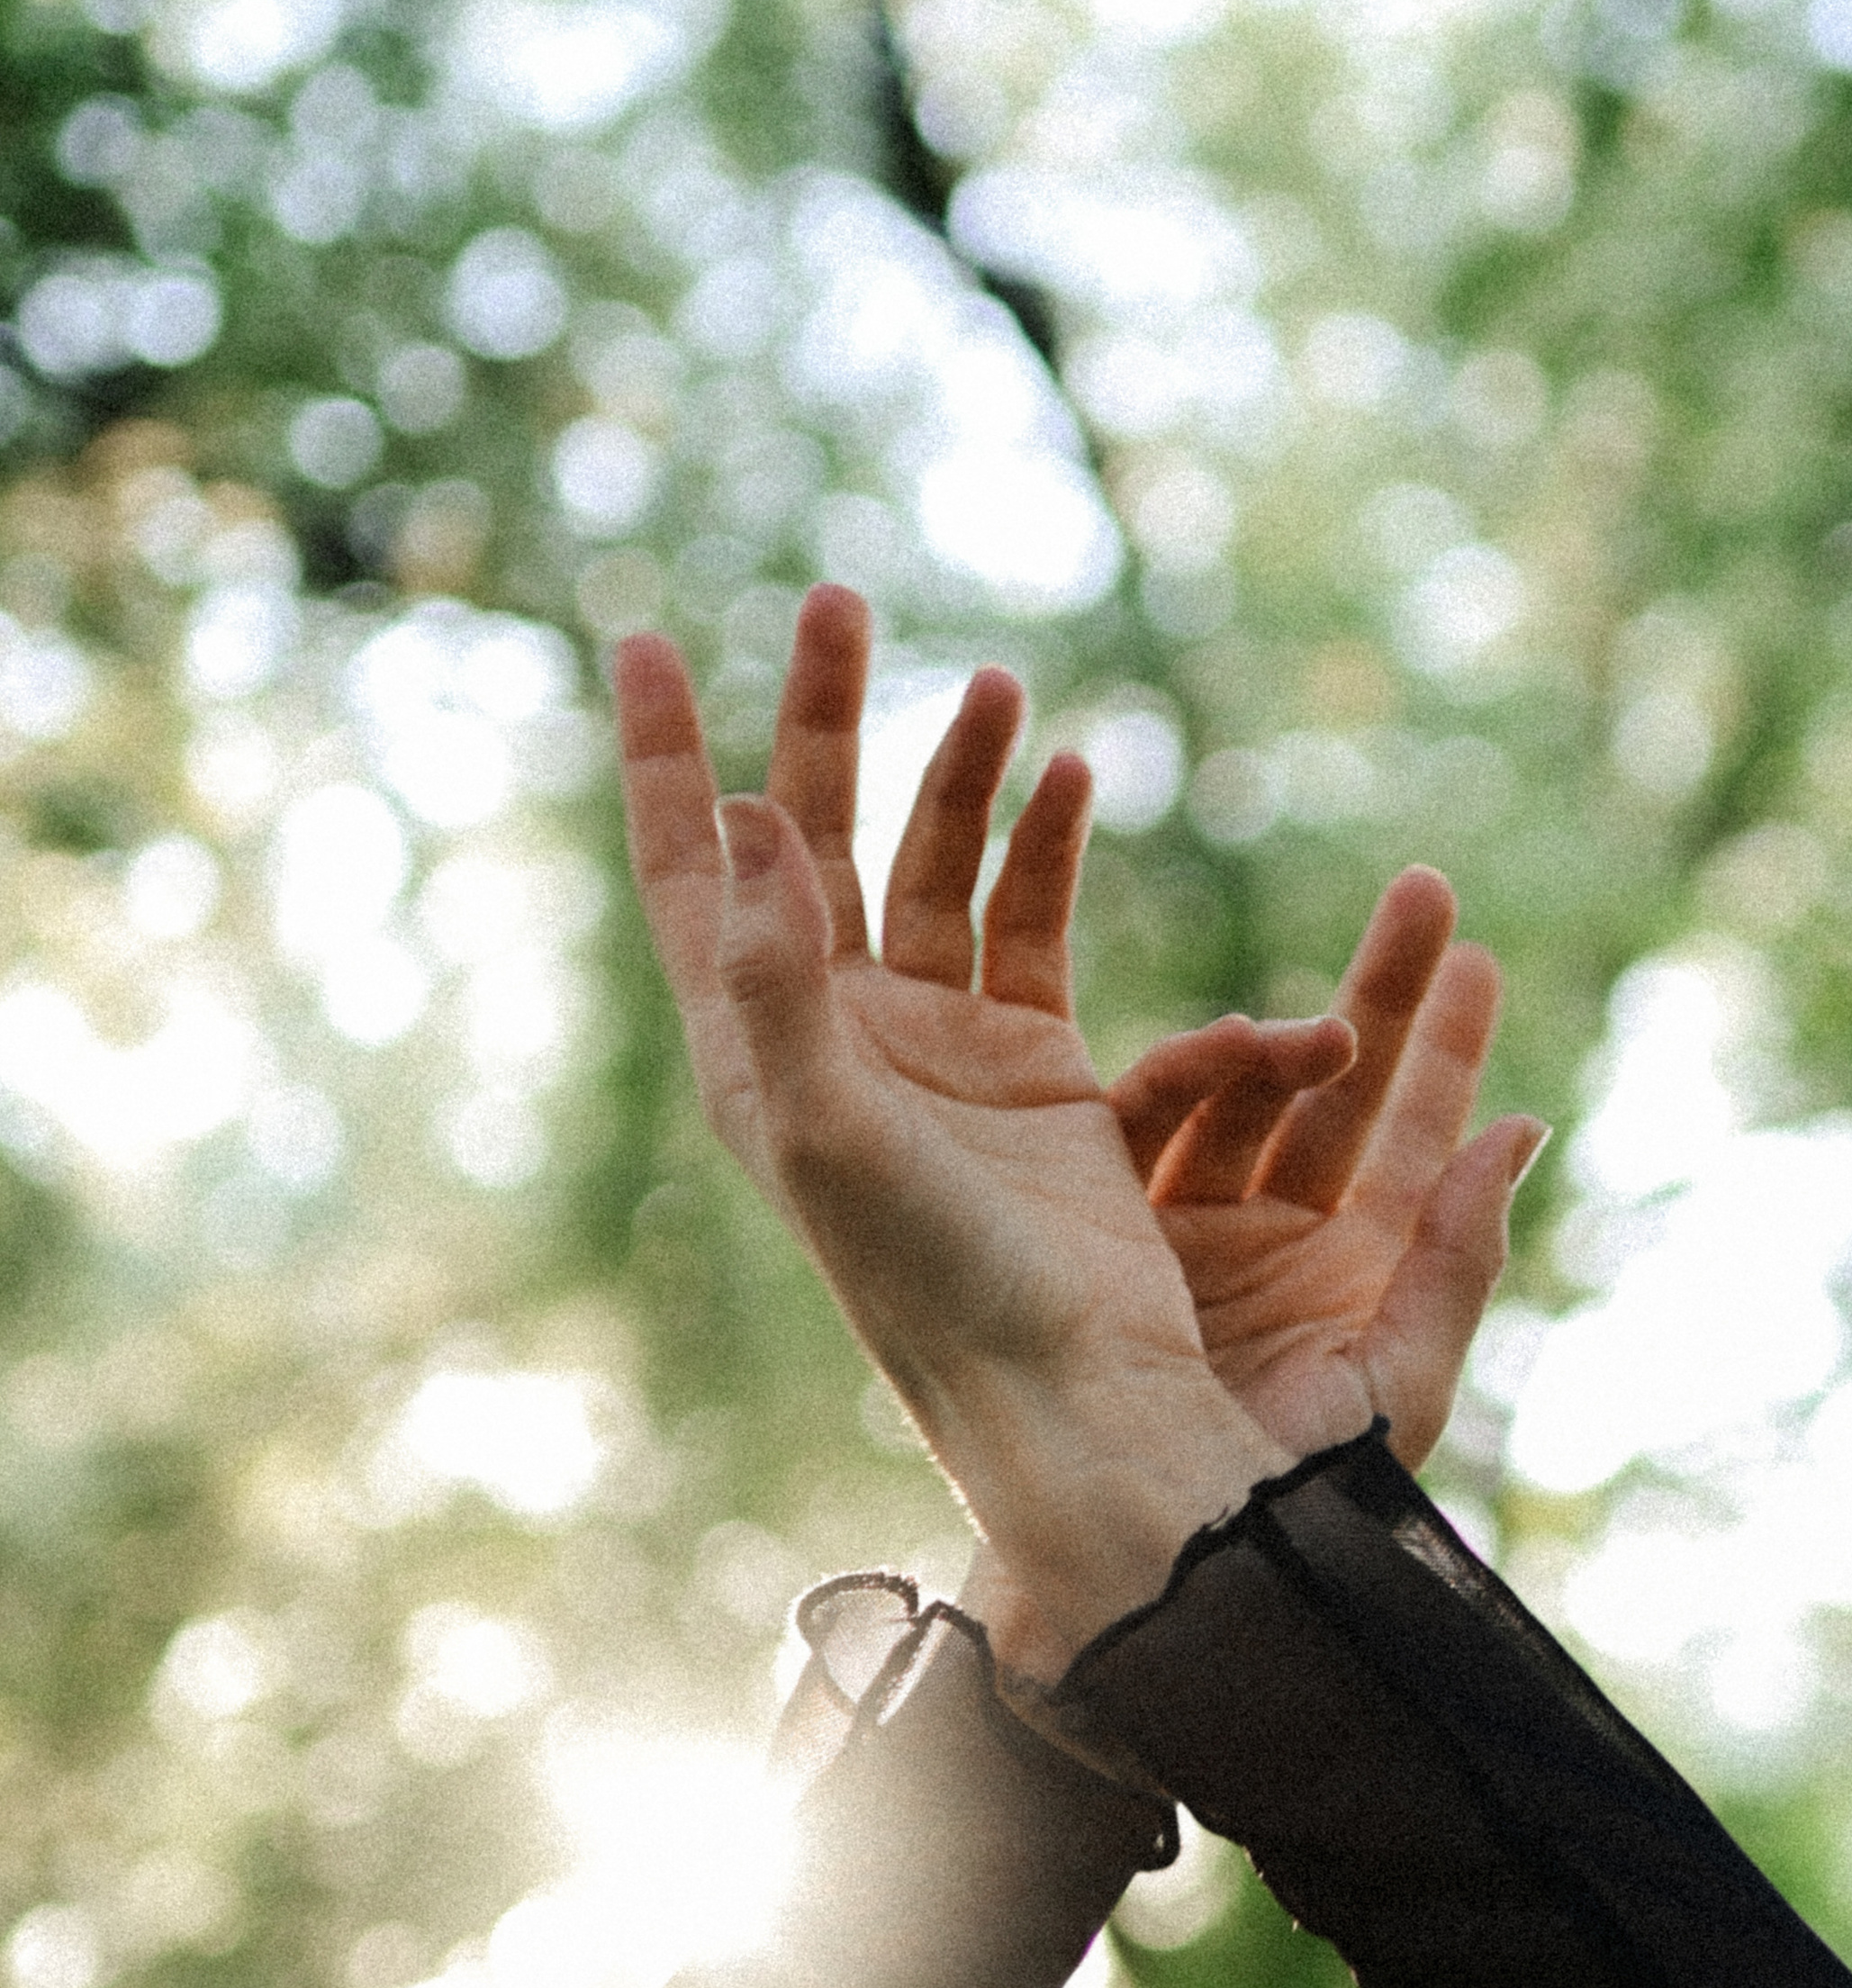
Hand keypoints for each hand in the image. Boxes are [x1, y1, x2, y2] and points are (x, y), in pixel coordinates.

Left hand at [615, 588, 1302, 1655]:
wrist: (1071, 1387)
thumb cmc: (928, 1282)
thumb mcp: (826, 1128)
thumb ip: (776, 973)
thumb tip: (737, 814)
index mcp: (754, 1050)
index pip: (688, 870)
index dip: (660, 757)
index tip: (644, 640)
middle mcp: (833, 1034)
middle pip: (805, 835)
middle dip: (818, 718)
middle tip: (837, 600)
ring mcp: (934, 1046)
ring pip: (927, 863)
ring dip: (953, 770)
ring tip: (996, 683)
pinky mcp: (1032, 1064)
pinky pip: (1027, 920)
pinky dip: (1042, 844)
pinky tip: (1068, 774)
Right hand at [1111, 871, 1544, 1473]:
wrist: (1151, 1561)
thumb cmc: (1287, 1501)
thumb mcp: (1395, 1385)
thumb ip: (1458, 1260)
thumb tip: (1521, 1131)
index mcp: (1360, 1272)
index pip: (1419, 1136)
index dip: (1448, 1045)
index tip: (1476, 956)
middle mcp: (1283, 1235)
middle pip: (1343, 1089)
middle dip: (1384, 991)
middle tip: (1426, 891)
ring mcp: (1198, 1226)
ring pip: (1249, 1095)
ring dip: (1286, 1034)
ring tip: (1330, 1022)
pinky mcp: (1116, 1231)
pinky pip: (1153, 1127)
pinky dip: (1190, 1080)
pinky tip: (1233, 1049)